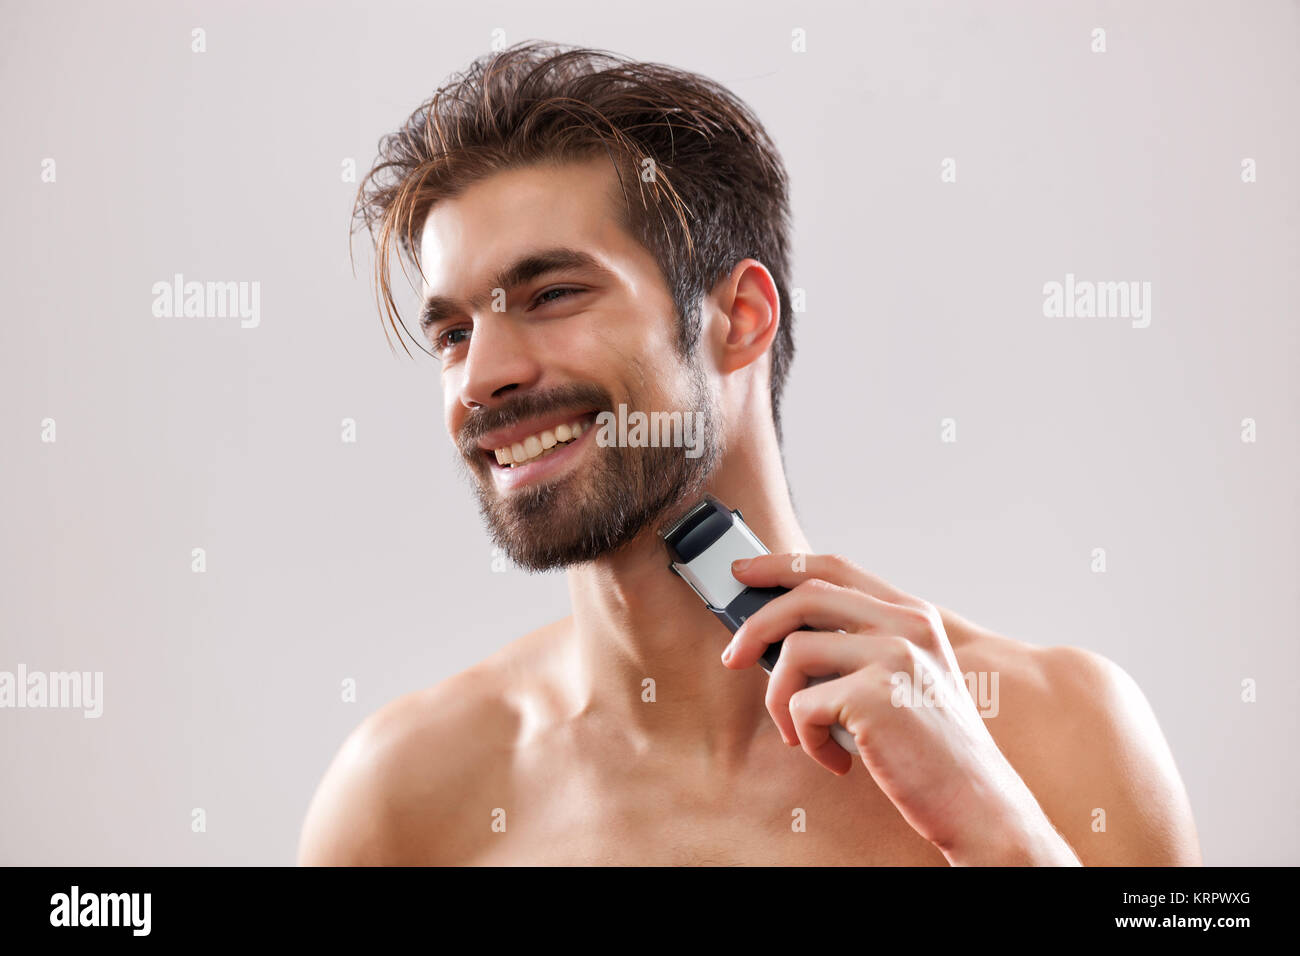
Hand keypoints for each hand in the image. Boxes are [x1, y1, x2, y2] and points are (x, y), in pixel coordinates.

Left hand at [724, 552, 1079, 865]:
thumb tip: (773, 633)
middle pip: (805, 597)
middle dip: (755, 626)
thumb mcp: (904, 678)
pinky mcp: (874, 695)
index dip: (782, 564)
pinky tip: (837, 760)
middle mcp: (907, 625)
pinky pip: (801, 705)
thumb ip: (856, 646)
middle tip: (732, 657)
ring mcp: (894, 656)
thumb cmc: (929, 747)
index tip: (743, 572)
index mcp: (912, 614)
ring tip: (806, 736)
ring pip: (792, 653)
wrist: (977, 803)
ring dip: (781, 702)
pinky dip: (808, 739)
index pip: (835, 567)